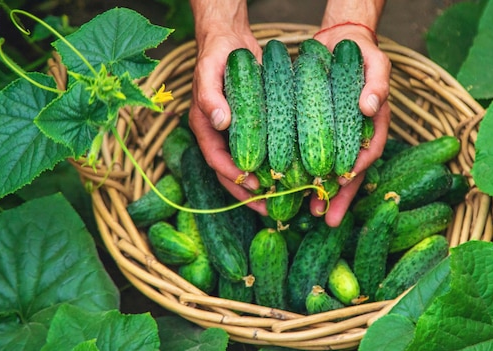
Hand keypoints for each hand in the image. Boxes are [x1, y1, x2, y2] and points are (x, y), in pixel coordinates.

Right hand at [188, 22, 267, 214]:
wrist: (230, 40)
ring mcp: (235, 133)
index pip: (216, 159)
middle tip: (269, 208)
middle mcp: (219, 134)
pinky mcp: (252, 127)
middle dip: (247, 193)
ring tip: (280, 201)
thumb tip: (220, 123)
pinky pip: (260, 151)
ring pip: (246, 165)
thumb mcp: (209, 72)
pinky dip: (271, 165)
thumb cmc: (216, 54)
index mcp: (204, 126)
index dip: (232, 177)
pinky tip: (289, 174)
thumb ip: (210, 96)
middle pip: (230, 172)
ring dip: (260, 185)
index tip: (252, 188)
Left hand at [309, 24, 391, 226]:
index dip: (358, 169)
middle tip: (328, 219)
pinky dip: (306, 173)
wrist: (341, 44)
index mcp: (374, 126)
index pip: (370, 152)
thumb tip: (370, 107)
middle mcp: (357, 137)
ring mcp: (338, 138)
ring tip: (311, 214)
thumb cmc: (363, 53)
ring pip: (331, 170)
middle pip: (351, 171)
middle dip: (340, 196)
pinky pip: (313, 157)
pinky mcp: (318, 133)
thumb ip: (377, 83)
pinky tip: (293, 188)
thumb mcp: (375, 63)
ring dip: (324, 194)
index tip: (344, 181)